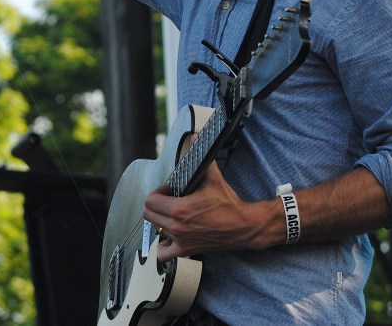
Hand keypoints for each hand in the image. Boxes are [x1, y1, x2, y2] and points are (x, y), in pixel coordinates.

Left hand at [142, 161, 269, 261]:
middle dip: (156, 204)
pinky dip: (163, 246)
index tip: (169, 190)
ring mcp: (180, 240)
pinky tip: (170, 237)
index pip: (149, 200)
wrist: (244, 226)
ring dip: (160, 221)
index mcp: (179, 208)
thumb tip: (196, 138)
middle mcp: (176, 226)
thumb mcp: (213, 178)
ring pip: (155, 230)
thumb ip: (202, 159)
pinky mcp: (187, 250)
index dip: (158, 192)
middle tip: (169, 200)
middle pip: (148, 214)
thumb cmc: (229, 205)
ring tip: (172, 216)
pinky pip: (164, 253)